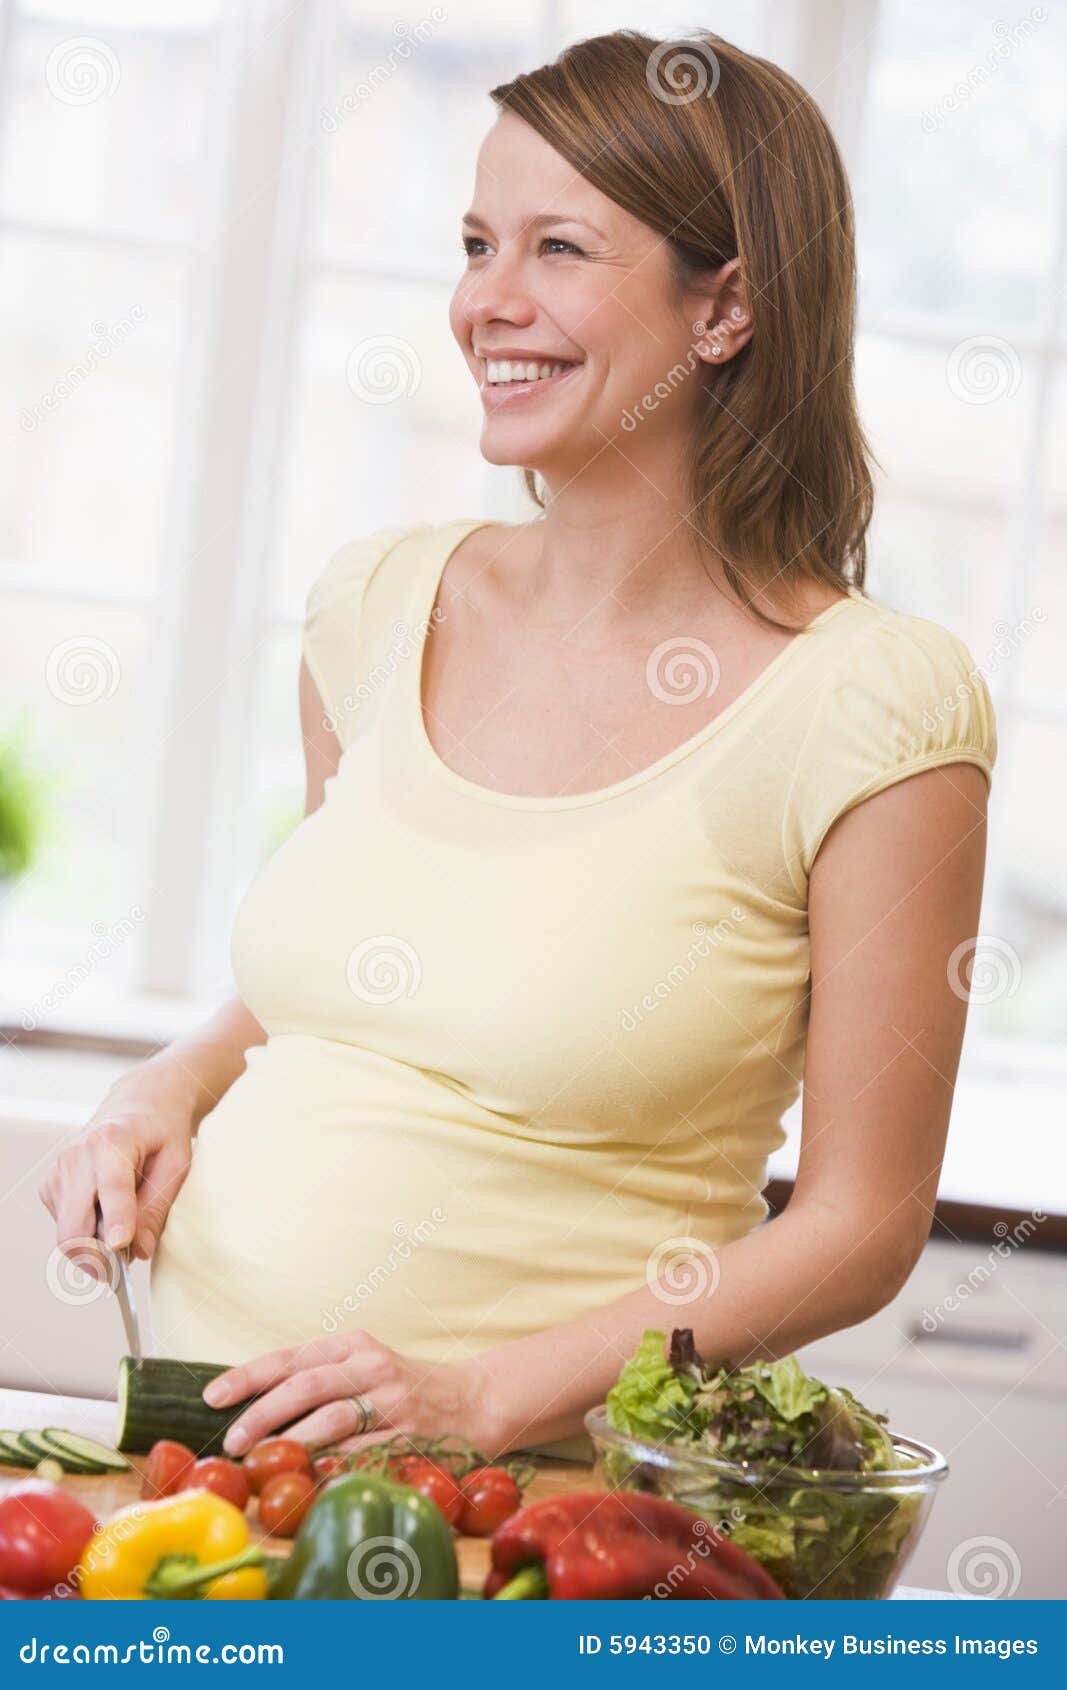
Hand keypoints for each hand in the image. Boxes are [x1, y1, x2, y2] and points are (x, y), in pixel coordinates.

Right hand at [39, 1058, 196, 1269]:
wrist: (139, 1104)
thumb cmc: (161, 1132)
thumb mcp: (176, 1165)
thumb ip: (156, 1208)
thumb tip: (138, 1251)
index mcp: (113, 1142)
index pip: (111, 1189)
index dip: (118, 1221)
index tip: (122, 1246)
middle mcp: (77, 1156)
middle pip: (75, 1226)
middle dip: (97, 1257)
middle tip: (122, 1272)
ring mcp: (59, 1171)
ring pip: (68, 1234)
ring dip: (94, 1245)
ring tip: (124, 1226)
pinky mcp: (51, 1186)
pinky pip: (65, 1226)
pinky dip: (86, 1232)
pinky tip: (107, 1213)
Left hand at [201, 1331, 503, 1459]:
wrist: (473, 1401)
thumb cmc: (400, 1389)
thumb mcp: (360, 1367)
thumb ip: (314, 1380)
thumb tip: (246, 1407)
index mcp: (353, 1344)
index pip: (291, 1357)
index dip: (248, 1376)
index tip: (212, 1397)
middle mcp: (373, 1366)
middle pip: (307, 1386)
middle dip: (263, 1415)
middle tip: (233, 1442)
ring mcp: (395, 1402)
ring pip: (333, 1421)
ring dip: (292, 1445)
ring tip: (263, 1463)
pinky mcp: (412, 1437)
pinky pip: (363, 1455)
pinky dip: (331, 1468)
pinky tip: (308, 1480)